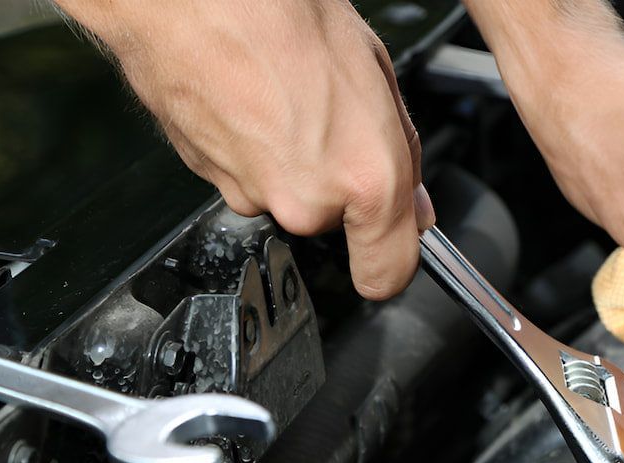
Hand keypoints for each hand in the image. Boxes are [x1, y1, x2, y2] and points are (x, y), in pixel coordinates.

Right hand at [54, 0, 434, 299]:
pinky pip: (250, 178)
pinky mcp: (211, 182)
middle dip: (339, 183)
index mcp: (364, 180)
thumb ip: (403, 153)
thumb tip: (412, 202)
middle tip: (334, 119)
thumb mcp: (376, 72)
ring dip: (294, 161)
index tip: (392, 253)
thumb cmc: (278, 12)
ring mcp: (253, 195)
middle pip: (334, 222)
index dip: (392, 262)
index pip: (387, 274)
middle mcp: (307, 202)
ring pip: (289, 198)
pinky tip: (256, 100)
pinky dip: (255, 149)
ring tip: (289, 97)